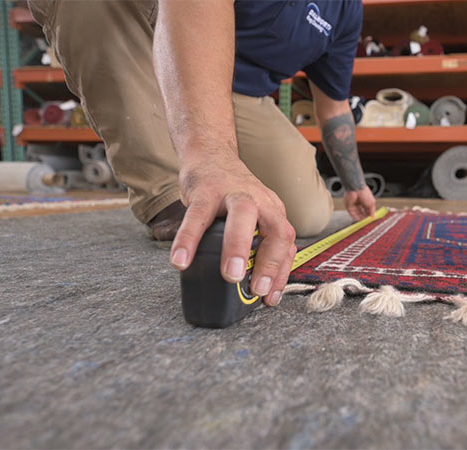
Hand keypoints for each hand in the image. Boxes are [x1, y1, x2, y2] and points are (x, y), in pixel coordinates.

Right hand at [170, 155, 295, 306]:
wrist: (210, 155)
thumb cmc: (231, 194)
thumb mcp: (253, 217)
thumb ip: (254, 246)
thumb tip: (250, 289)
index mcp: (273, 212)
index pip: (286, 243)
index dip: (281, 272)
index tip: (269, 297)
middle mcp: (260, 202)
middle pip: (276, 229)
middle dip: (270, 262)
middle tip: (257, 289)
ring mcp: (233, 193)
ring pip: (242, 216)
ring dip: (238, 247)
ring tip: (230, 275)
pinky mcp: (205, 190)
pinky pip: (197, 216)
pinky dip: (188, 240)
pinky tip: (180, 260)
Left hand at [344, 187, 376, 220]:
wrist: (356, 189)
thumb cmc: (364, 193)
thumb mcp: (371, 203)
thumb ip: (372, 211)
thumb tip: (374, 217)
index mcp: (365, 201)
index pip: (367, 210)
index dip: (369, 215)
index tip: (372, 220)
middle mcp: (359, 204)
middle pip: (362, 213)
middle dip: (365, 218)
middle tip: (368, 222)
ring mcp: (354, 206)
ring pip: (358, 214)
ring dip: (361, 219)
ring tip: (364, 223)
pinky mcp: (349, 207)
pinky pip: (353, 214)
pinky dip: (356, 218)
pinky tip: (360, 221)